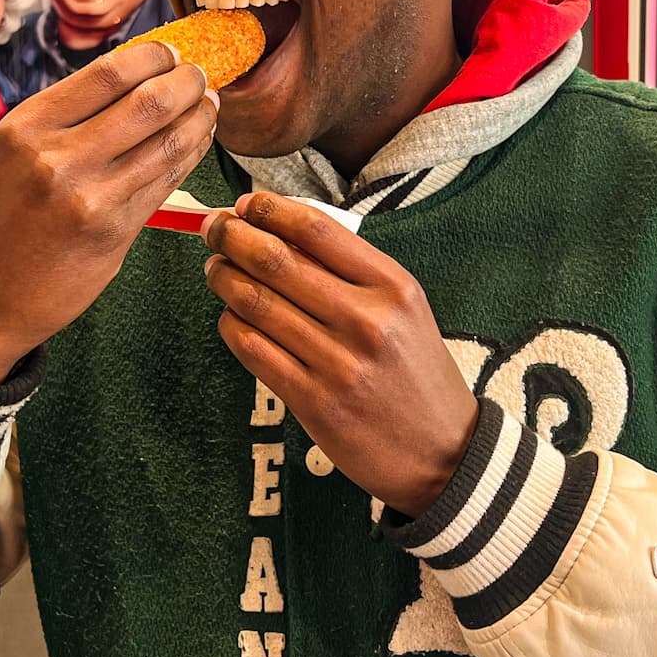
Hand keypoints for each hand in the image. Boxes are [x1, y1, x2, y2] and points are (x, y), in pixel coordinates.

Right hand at [0, 44, 215, 383]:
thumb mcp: (11, 153)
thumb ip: (64, 119)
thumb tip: (132, 78)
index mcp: (27, 127)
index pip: (110, 72)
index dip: (154, 56)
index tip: (171, 54)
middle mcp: (57, 159)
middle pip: (150, 102)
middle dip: (188, 82)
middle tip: (201, 76)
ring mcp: (90, 199)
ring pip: (168, 142)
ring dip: (200, 118)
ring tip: (209, 106)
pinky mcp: (114, 233)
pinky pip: (166, 182)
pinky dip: (189, 156)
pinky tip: (197, 143)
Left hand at [201, 193, 478, 516]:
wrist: (442, 452)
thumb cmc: (414, 372)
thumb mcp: (403, 309)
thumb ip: (350, 270)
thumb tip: (277, 228)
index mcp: (392, 287)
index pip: (316, 229)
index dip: (269, 210)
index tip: (245, 204)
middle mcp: (367, 321)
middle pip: (276, 260)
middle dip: (231, 237)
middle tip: (213, 230)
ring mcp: (339, 364)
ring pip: (256, 303)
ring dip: (223, 278)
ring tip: (215, 270)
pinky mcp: (314, 402)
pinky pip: (252, 350)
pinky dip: (230, 325)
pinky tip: (230, 317)